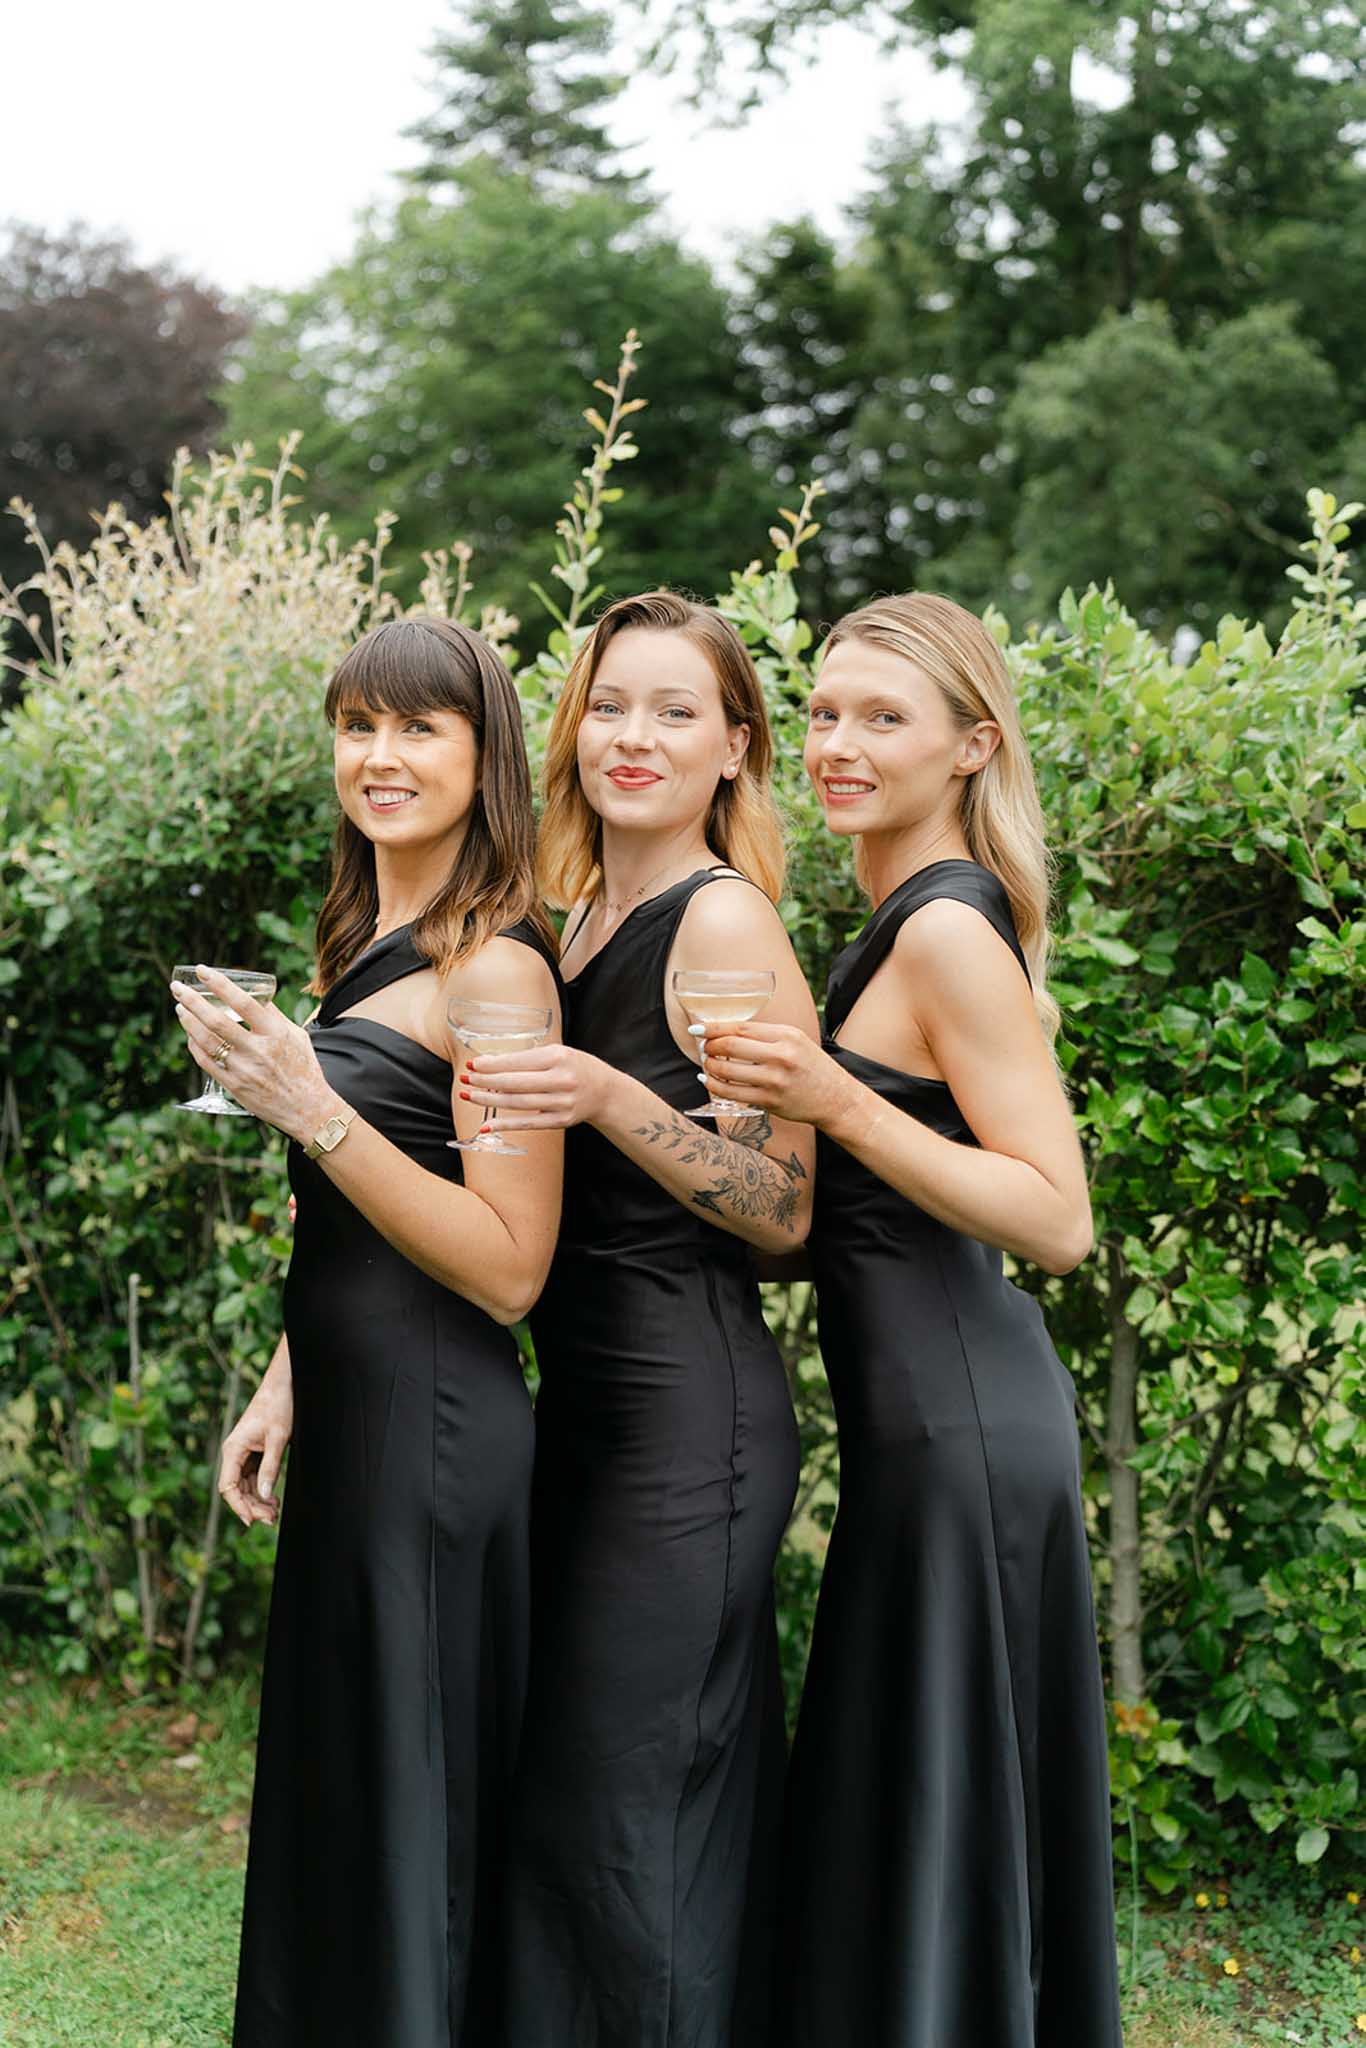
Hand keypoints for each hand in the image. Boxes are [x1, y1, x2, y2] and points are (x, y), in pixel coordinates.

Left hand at [171, 965, 337, 1142]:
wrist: (307, 1108)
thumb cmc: (304, 1068)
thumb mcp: (296, 1036)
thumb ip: (274, 1016)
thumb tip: (253, 995)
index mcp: (275, 1033)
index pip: (243, 1002)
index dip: (220, 984)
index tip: (202, 971)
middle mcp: (258, 1050)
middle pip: (217, 1021)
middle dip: (192, 1000)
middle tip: (178, 988)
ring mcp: (243, 1070)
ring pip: (206, 1041)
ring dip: (188, 1022)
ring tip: (181, 1008)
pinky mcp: (234, 1086)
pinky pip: (206, 1062)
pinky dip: (194, 1045)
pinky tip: (190, 1034)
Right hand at [219, 1371, 293, 1528]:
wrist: (282, 1385)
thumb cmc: (279, 1406)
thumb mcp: (278, 1438)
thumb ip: (270, 1467)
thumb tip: (263, 1495)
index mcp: (233, 1449)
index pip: (228, 1487)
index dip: (238, 1506)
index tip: (252, 1521)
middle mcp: (233, 1453)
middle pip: (236, 1490)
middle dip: (252, 1506)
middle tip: (272, 1519)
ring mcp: (242, 1454)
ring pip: (245, 1486)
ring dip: (257, 1501)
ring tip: (275, 1513)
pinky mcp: (252, 1453)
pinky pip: (252, 1477)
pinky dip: (261, 1490)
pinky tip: (273, 1499)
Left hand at [460, 1044, 614, 1131]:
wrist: (605, 1092)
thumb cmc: (576, 1068)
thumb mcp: (559, 1053)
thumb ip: (529, 1058)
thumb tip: (490, 1063)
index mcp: (559, 1057)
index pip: (518, 1062)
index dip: (492, 1064)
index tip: (472, 1064)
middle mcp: (561, 1080)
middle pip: (514, 1082)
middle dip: (485, 1081)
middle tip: (465, 1079)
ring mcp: (561, 1102)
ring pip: (517, 1103)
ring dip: (489, 1100)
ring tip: (469, 1096)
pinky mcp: (560, 1120)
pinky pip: (527, 1123)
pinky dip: (505, 1125)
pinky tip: (486, 1124)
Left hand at [701, 1021, 853, 1128]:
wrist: (835, 1098)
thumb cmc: (812, 1066)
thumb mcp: (795, 1041)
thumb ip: (765, 1036)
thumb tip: (727, 1032)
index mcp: (787, 1036)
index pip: (741, 1028)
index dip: (714, 1028)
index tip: (698, 1029)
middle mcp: (781, 1056)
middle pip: (730, 1046)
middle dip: (709, 1046)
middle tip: (703, 1047)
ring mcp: (774, 1081)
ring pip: (727, 1071)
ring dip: (710, 1066)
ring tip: (707, 1063)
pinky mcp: (769, 1101)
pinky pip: (732, 1093)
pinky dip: (715, 1086)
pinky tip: (709, 1081)